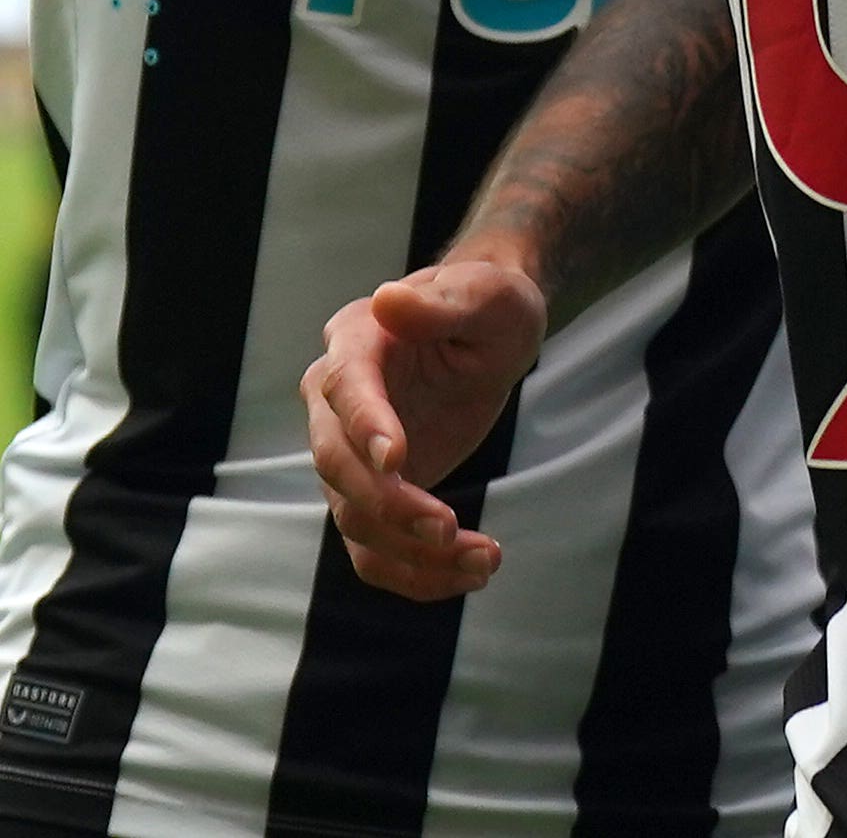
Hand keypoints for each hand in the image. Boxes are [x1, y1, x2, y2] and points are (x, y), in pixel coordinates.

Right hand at [299, 254, 551, 599]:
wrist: (488, 336)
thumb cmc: (488, 305)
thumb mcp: (486, 295)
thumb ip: (443, 300)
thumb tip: (387, 299)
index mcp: (357, 343)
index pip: (345, 387)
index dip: (365, 425)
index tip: (397, 460)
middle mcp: (335, 403)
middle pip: (336, 464)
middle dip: (389, 503)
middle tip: (449, 528)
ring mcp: (348, 455)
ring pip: (354, 517)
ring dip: (411, 551)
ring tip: (484, 560)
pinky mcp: (373, 492)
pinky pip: (374, 547)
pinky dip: (414, 572)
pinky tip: (470, 574)